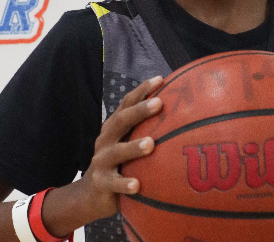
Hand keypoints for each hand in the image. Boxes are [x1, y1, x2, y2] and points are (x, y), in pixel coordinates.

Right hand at [79, 75, 162, 221]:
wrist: (92, 194)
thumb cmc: (120, 162)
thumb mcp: (128, 141)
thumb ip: (146, 128)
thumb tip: (181, 114)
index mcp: (115, 126)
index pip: (127, 103)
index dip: (142, 90)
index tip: (160, 80)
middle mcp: (106, 139)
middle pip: (121, 120)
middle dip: (139, 111)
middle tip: (159, 103)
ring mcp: (102, 160)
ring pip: (117, 152)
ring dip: (133, 147)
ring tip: (150, 144)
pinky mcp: (101, 183)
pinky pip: (113, 183)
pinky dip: (124, 184)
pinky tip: (137, 185)